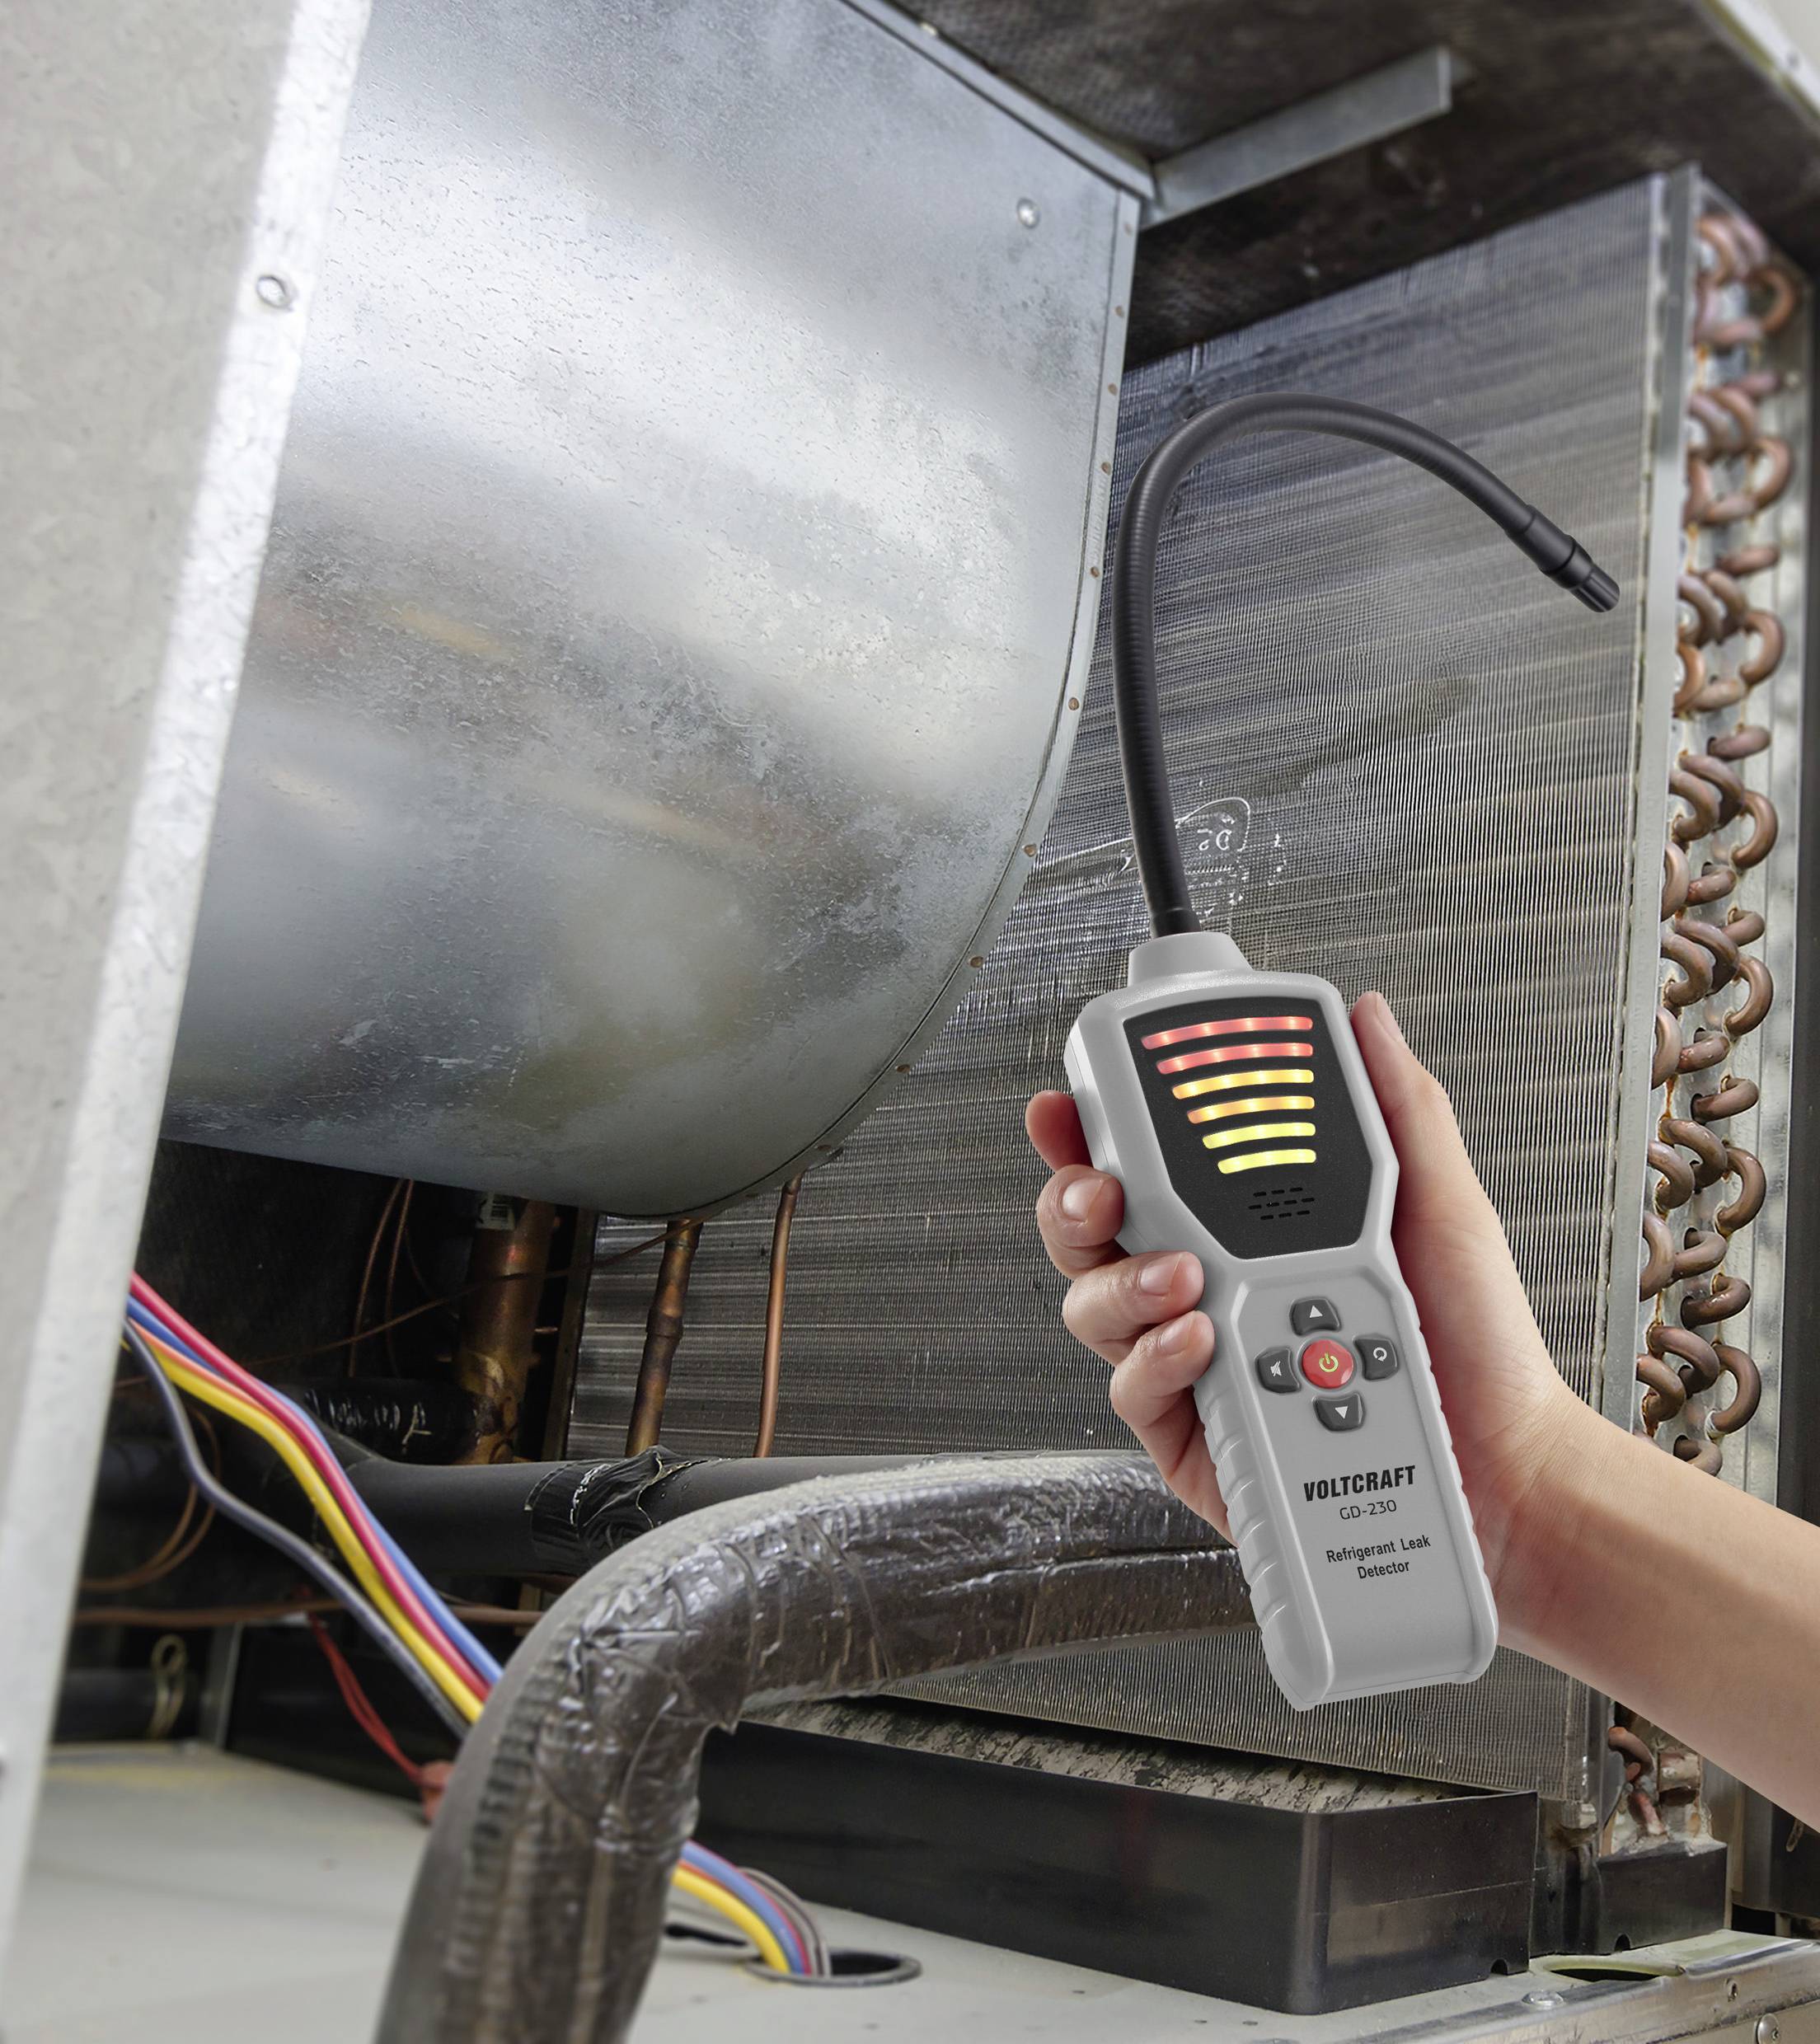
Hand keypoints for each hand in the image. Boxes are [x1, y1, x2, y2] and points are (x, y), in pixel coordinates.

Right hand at [1026, 991, 1591, 1618]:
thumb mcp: (1441, 1205)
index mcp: (1249, 1227)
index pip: (1147, 1168)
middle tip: (1102, 1190)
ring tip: (1188, 1278)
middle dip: (1073, 1202)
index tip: (1069, 1106)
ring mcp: (1192, 1365)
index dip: (1091, 1134)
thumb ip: (1397, 1107)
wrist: (1508, 1467)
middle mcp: (1203, 1290)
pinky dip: (1156, 1358)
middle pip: (1091, 1236)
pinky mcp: (1193, 1439)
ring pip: (1095, 1310)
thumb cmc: (1479, 1344)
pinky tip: (1200, 1340)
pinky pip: (1132, 1392)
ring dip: (1123, 1283)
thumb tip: (1371, 1016)